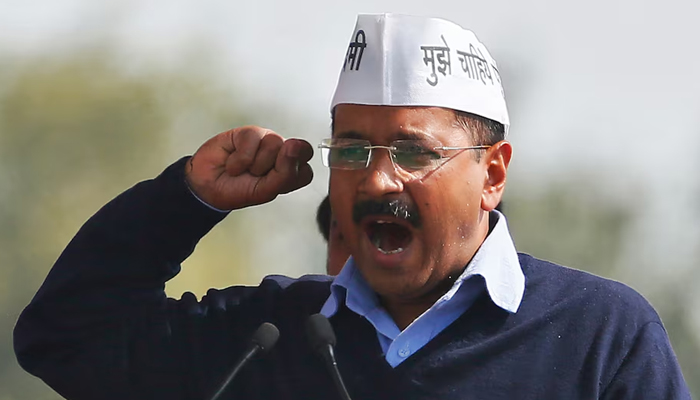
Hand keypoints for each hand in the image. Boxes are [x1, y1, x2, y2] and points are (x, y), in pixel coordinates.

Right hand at [185, 126, 313, 210]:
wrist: (207, 187)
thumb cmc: (238, 190)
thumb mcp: (265, 191)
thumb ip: (286, 173)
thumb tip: (294, 145)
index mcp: (291, 170)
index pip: (306, 170)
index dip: (289, 177)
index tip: (271, 184)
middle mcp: (282, 153)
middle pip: (297, 151)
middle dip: (276, 167)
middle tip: (258, 175)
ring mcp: (267, 140)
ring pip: (275, 144)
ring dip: (255, 164)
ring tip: (243, 169)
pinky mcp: (249, 132)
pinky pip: (253, 140)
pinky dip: (240, 157)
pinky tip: (233, 162)